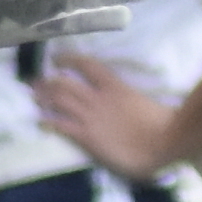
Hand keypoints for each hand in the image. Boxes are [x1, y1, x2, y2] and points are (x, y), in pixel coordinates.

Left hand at [36, 55, 184, 178]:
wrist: (165, 142)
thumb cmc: (163, 123)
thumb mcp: (143, 101)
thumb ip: (129, 98)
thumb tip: (127, 100)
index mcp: (115, 87)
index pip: (87, 65)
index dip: (68, 59)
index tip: (57, 59)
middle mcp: (97, 98)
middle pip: (64, 83)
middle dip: (47, 82)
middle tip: (37, 83)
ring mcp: (90, 117)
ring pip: (58, 101)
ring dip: (43, 99)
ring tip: (36, 99)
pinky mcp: (86, 137)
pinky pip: (61, 126)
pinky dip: (48, 123)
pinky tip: (41, 124)